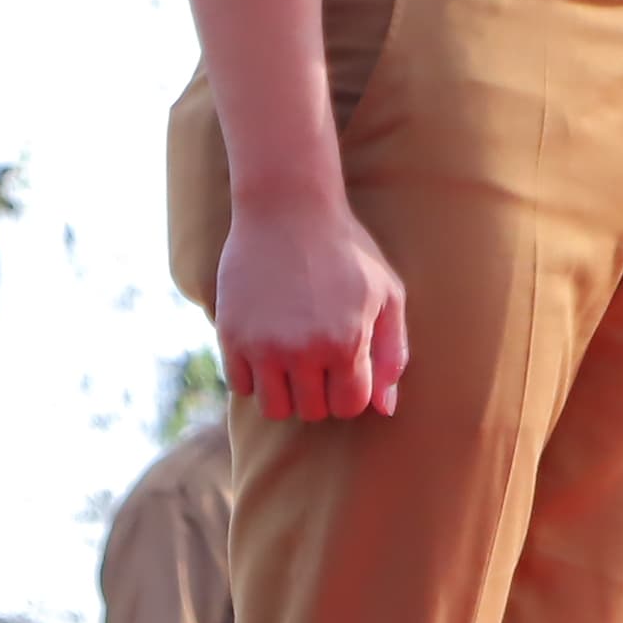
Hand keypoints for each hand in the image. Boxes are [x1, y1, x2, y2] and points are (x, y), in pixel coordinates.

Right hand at [217, 184, 407, 419]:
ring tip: (295, 359)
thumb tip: (385, 408)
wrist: (288, 210)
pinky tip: (268, 345)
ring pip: (274, 408)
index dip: (351, 392)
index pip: (348, 406)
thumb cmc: (347, 251)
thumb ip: (391, 352)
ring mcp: (262, 347)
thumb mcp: (387, 293)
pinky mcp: (230, 337)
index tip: (348, 369)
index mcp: (347, 343)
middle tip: (322, 358)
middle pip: (312, 411)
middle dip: (321, 392)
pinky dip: (254, 376)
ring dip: (286, 392)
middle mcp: (303, 351)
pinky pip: (240, 387)